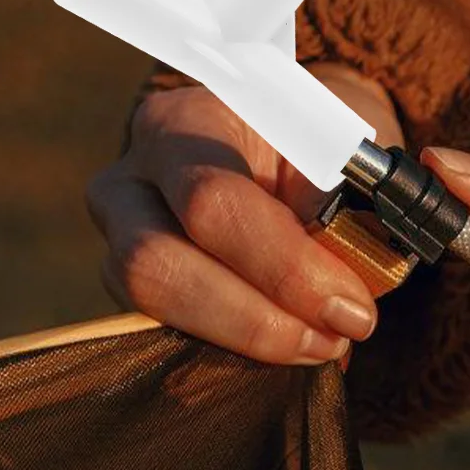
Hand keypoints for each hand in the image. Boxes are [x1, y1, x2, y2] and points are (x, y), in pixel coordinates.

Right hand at [89, 63, 402, 363]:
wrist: (288, 141)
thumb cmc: (316, 146)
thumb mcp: (343, 156)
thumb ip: (348, 209)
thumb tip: (351, 288)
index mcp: (187, 122)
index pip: (214, 201)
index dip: (283, 267)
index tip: (350, 307)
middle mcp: (134, 174)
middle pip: (157, 261)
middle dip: (254, 318)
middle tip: (333, 338)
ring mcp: (117, 230)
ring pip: (148, 299)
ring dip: (241, 338)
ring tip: (318, 343)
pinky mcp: (127, 280)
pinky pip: (163, 326)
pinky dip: (230, 347)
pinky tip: (288, 347)